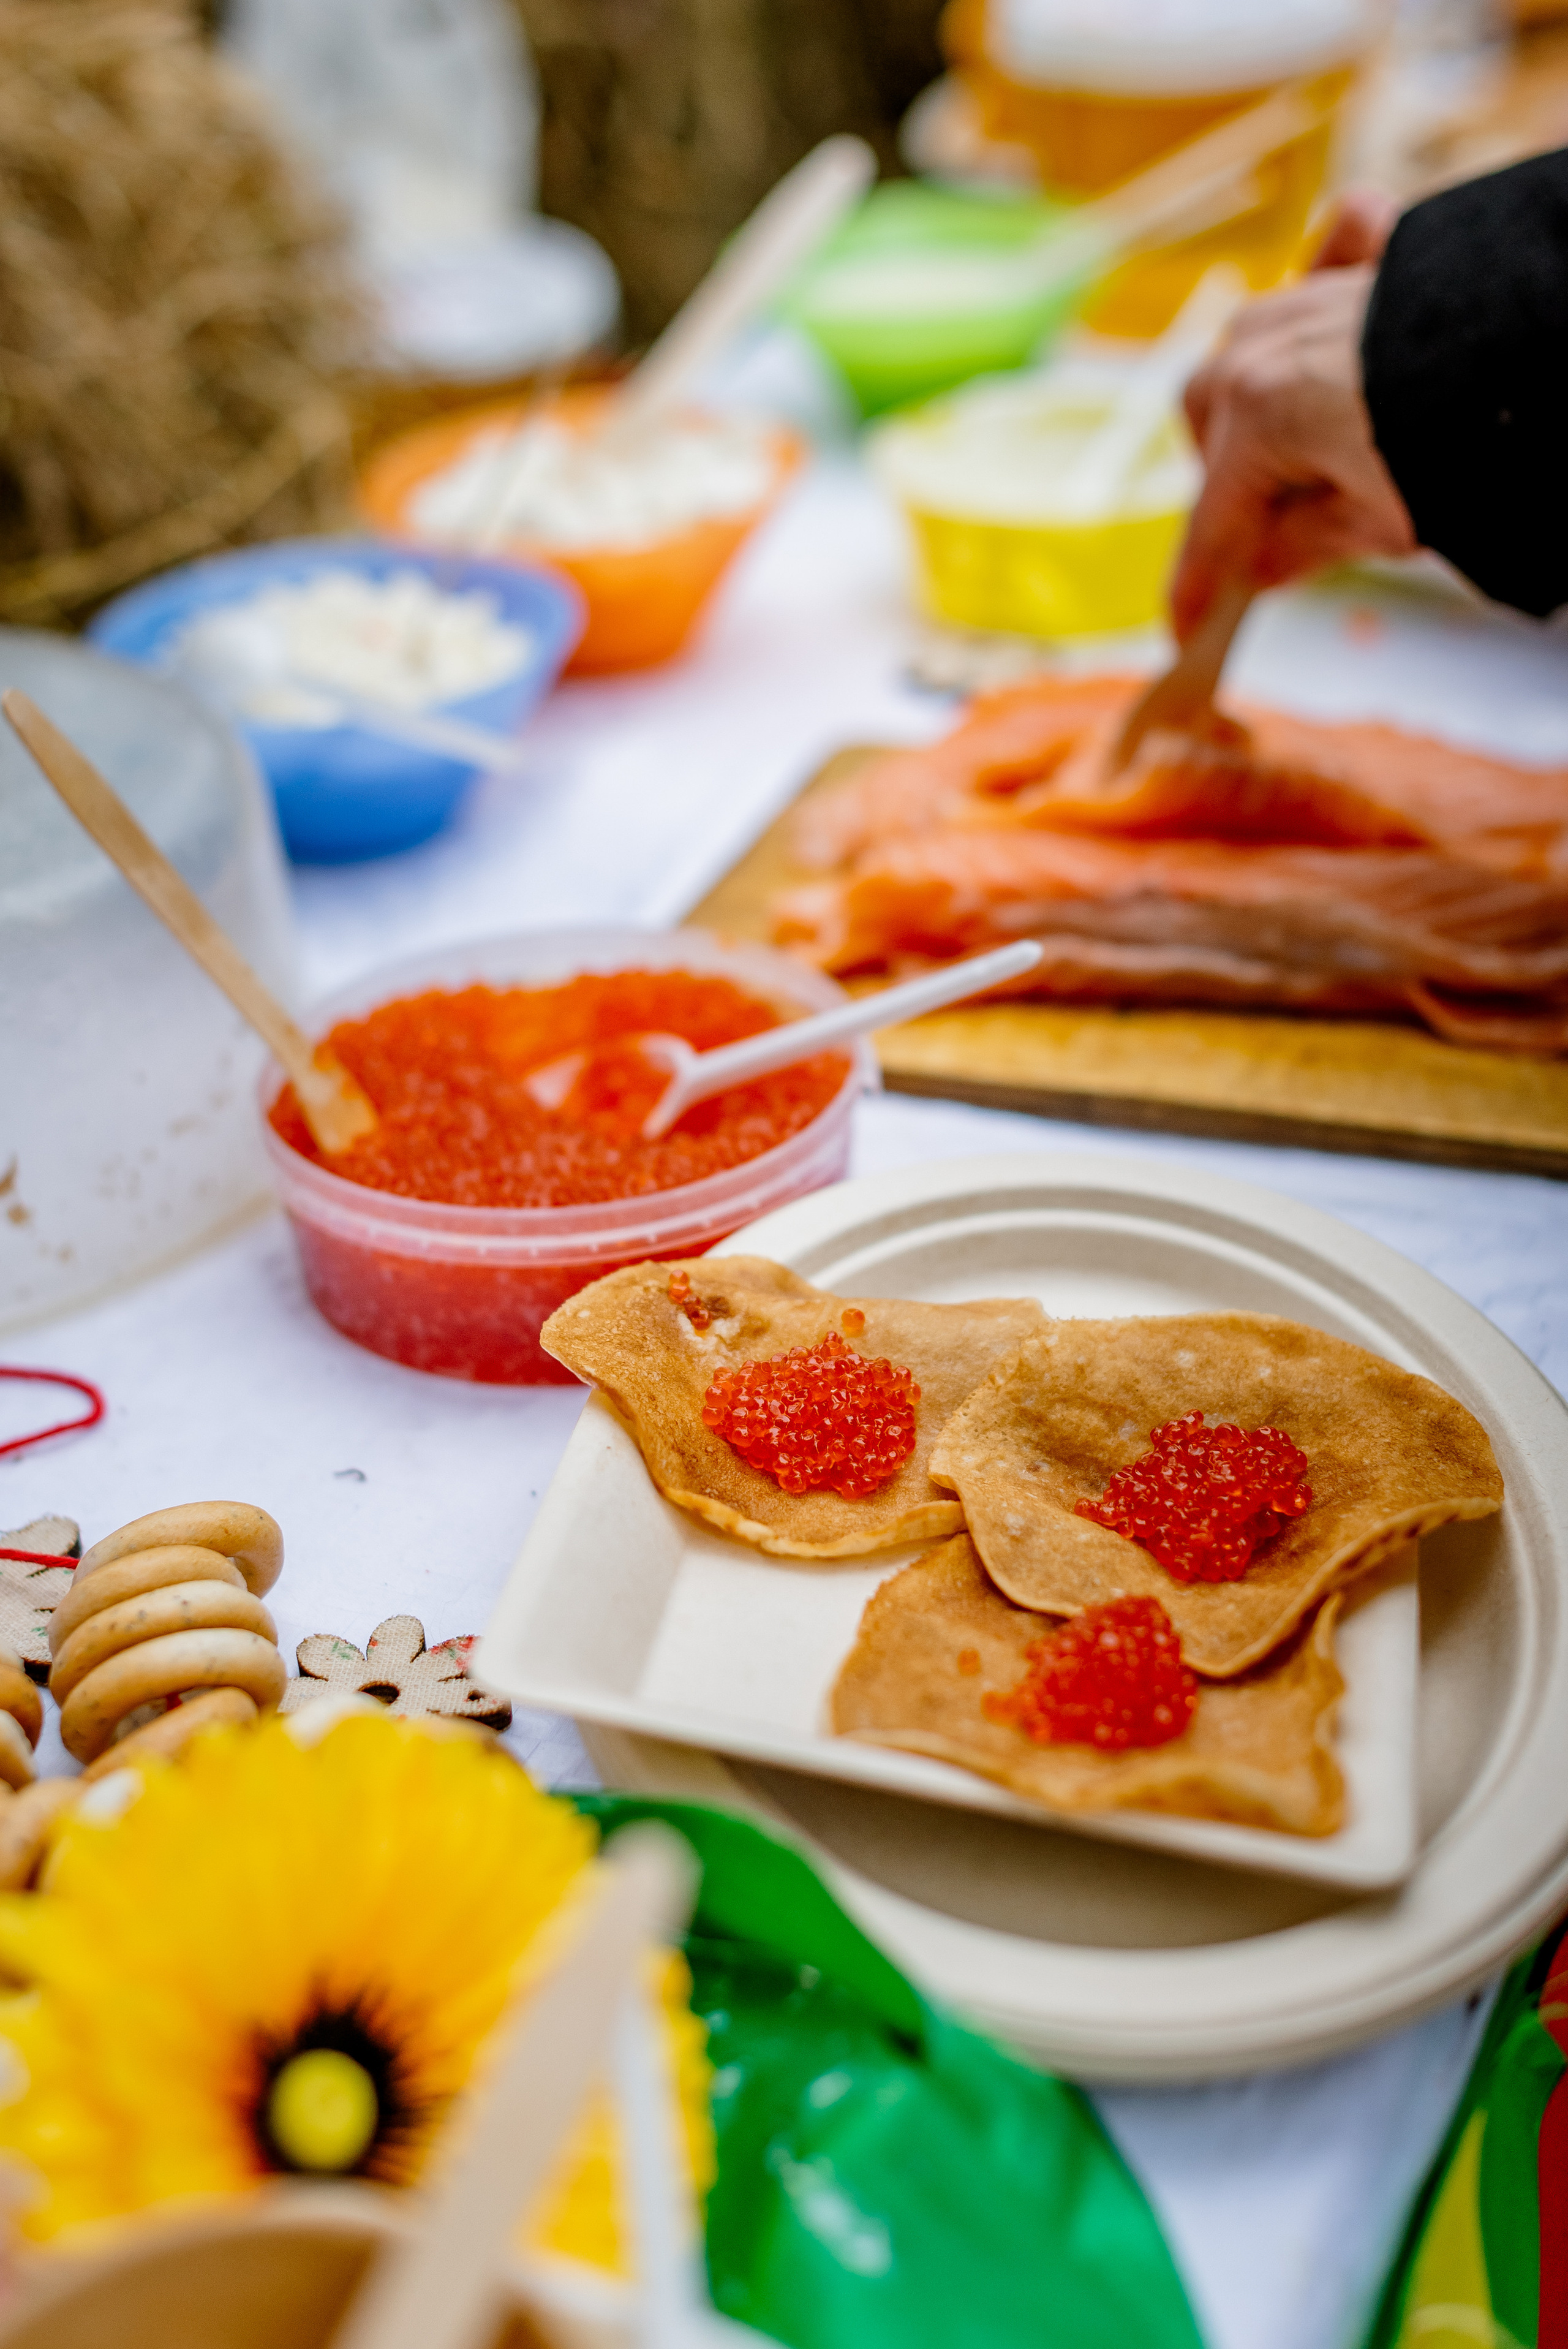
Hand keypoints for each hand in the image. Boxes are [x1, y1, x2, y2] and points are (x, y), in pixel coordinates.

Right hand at [1170, 190, 1416, 640]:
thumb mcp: (1377, 528)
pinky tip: (1340, 305)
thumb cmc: (1457, 447)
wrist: (1541, 349)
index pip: (1212, 519)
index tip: (1186, 627)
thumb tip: (1262, 566)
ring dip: (1262, 391)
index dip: (1197, 584)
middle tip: (1269, 522)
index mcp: (1258, 415)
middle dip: (1229, 474)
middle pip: (1212, 418)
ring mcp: (1317, 292)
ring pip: (1251, 340)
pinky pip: (1335, 243)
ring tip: (1304, 440)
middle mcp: (1266, 346)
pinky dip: (1329, 269)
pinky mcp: (1381, 250)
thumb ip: (1303, 547)